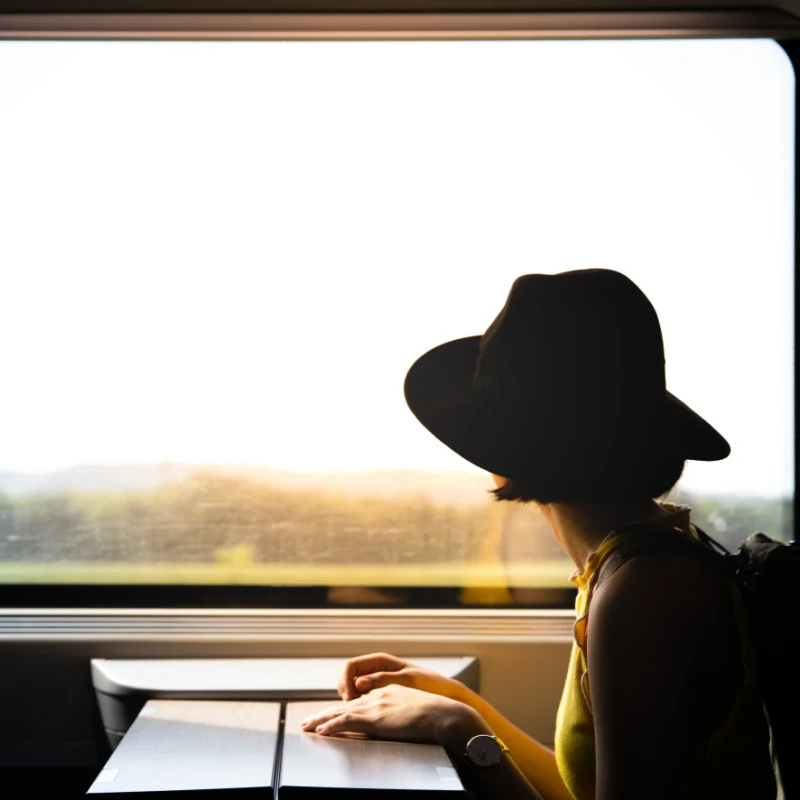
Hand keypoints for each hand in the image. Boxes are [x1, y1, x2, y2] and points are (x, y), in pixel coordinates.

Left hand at [300, 684, 490, 750]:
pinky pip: (347, 720)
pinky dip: (332, 725)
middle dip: (324, 713)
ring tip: (306, 727)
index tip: (330, 717)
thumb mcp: (413, 710)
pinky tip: (321, 731)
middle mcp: (378, 695)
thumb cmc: (436, 717)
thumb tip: (390, 723)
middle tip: (307, 721)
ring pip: (341, 711)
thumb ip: (398, 713)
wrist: (444, 714)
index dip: (342, 709)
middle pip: (345, 704)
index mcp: (388, 692)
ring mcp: (376, 704)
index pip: (359, 701)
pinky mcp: (375, 716)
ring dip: (321, 719)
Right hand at [338, 652, 467, 702]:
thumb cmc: (429, 684)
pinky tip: (362, 716)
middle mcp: (376, 669)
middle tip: (348, 709)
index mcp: (380, 660)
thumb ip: (382, 680)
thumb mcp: (407, 680)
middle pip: (347, 677)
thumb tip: (358, 683)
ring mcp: (377, 682)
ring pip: (352, 689)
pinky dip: (357, 706)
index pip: (350, 666)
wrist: (446, 695)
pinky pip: (362, 698)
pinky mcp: (381, 695)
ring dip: (349, 700)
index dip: (344, 682)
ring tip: (353, 714)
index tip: (348, 699)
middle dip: (343, 691)